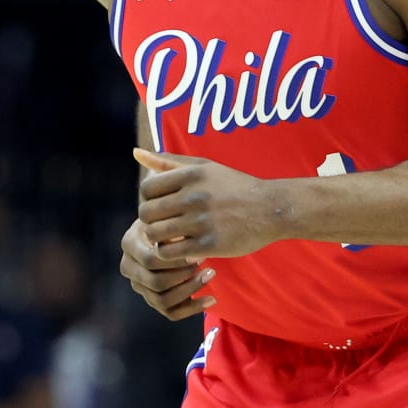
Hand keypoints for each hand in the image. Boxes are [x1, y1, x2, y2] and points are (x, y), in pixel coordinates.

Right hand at [119, 217, 215, 321]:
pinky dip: (193, 308)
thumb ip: (173, 222)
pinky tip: (212, 299)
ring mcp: (139, 285)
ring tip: (210, 275)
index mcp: (129, 244)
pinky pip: (171, 312)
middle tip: (206, 262)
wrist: (168, 226)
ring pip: (163, 300)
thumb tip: (184, 237)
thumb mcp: (170, 214)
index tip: (200, 252)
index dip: (177, 260)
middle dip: (184, 275)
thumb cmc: (172, 216)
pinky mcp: (152, 298)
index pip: (151, 260)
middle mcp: (128, 267)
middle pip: (156, 283)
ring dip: (190, 289)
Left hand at [133, 148, 282, 260]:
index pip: (146, 189)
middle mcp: (194, 196)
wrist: (271, 209)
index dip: (148, 200)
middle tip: (163, 225)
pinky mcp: (209, 244)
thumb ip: (168, 161)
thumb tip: (136, 153)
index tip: (161, 207)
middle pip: (146, 213)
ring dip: (159, 239)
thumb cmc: (234, 186)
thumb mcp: (204, 166)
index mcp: (191, 175)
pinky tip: (183, 250)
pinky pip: (170, 253)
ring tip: (172, 239)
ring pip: (155, 234)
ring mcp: (201, 221)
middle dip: (151, 221)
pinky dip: (171, 255)